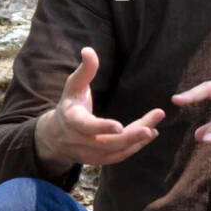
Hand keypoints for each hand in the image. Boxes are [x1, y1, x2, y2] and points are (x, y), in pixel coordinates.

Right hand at [35, 46, 165, 171]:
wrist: (56, 136)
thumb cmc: (69, 104)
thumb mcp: (73, 86)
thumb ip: (85, 70)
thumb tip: (88, 50)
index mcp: (72, 121)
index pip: (86, 126)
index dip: (101, 127)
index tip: (119, 126)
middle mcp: (79, 141)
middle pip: (106, 143)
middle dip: (130, 137)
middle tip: (150, 128)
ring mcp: (88, 154)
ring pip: (115, 151)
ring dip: (136, 142)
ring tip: (154, 127)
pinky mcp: (98, 161)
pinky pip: (118, 157)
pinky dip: (134, 147)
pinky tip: (150, 134)